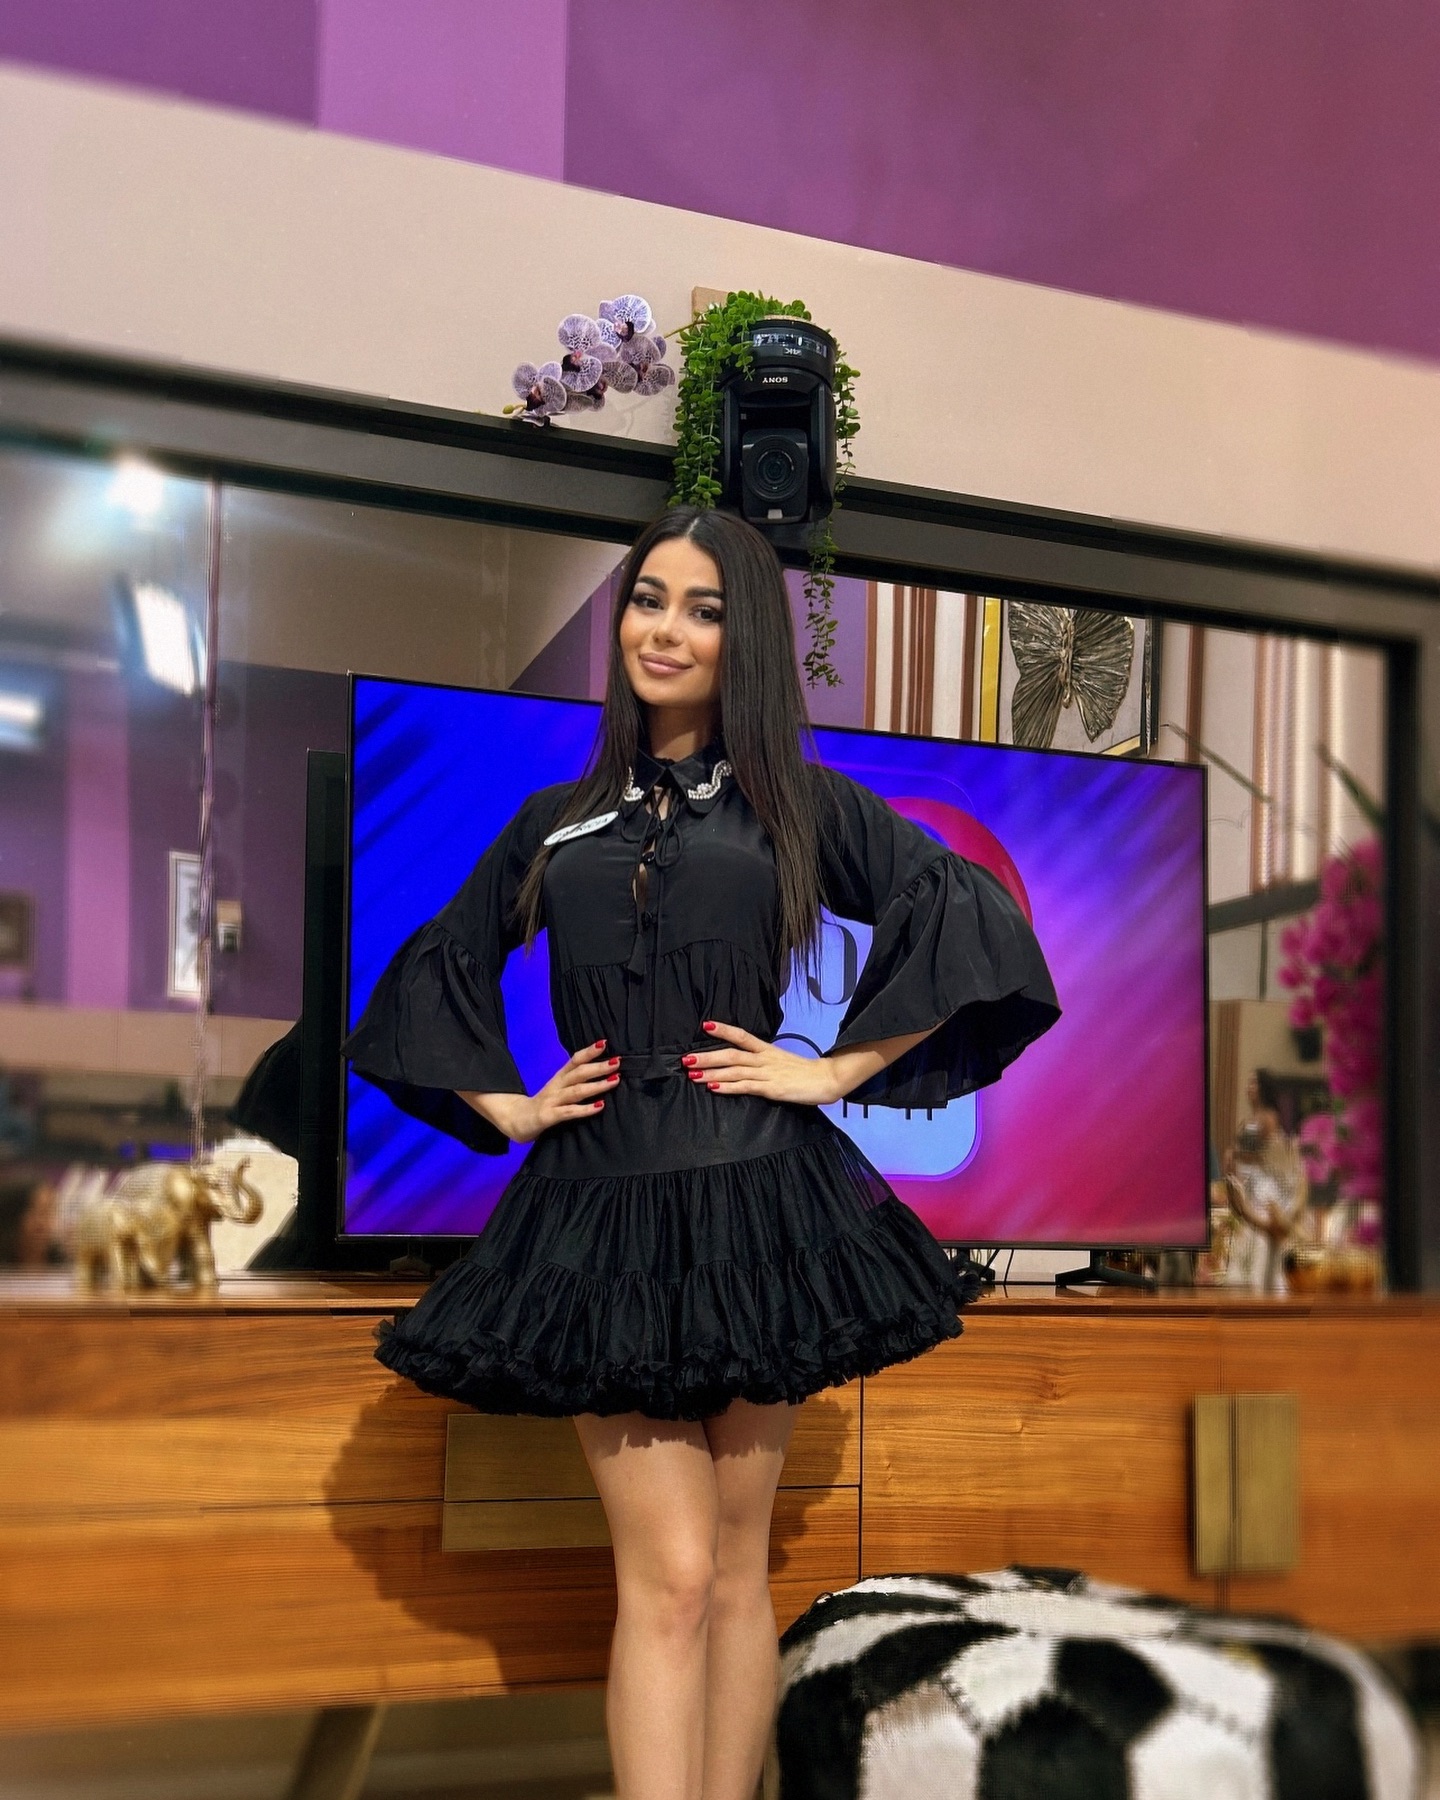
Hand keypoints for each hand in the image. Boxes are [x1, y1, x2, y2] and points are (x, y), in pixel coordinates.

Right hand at [460, 1040, 618, 1141]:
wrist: (514, 1120)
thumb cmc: (543, 1106)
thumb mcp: (557, 1090)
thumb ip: (574, 1083)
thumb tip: (601, 1075)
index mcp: (559, 1079)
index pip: (574, 1061)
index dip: (589, 1052)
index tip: (605, 1043)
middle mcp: (556, 1086)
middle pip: (578, 1073)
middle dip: (598, 1066)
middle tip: (617, 1061)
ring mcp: (551, 1101)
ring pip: (576, 1091)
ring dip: (596, 1085)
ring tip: (614, 1080)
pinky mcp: (548, 1116)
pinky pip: (569, 1112)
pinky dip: (585, 1109)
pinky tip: (600, 1106)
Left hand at [683, 1021, 846, 1106]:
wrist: (826, 1079)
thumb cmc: (803, 1072)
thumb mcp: (780, 1061)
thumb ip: (762, 1062)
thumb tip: (743, 1066)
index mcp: (767, 1049)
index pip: (741, 1035)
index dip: (723, 1030)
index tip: (705, 1025)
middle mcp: (764, 1058)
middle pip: (731, 1054)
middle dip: (708, 1056)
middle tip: (686, 1059)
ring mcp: (767, 1073)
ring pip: (734, 1070)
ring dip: (712, 1073)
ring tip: (693, 1075)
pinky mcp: (771, 1088)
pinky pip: (746, 1086)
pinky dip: (728, 1087)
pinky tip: (714, 1088)